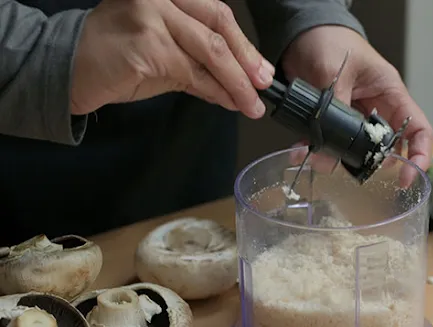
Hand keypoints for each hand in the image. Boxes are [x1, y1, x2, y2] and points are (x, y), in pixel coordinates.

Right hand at [70, 0, 273, 118]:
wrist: (67, 68)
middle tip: (263, 86)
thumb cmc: (113, 58)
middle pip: (218, 27)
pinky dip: (215, 92)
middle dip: (247, 61)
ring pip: (210, 53)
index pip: (217, 14)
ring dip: (236, 83)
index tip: (262, 69)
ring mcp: (152, 20)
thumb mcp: (161, 51)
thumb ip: (196, 61)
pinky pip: (193, 75)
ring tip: (251, 104)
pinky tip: (227, 103)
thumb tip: (236, 83)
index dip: (244, 44)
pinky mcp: (147, 48)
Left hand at [281, 26, 432, 186]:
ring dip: (340, 158)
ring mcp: (355, 115)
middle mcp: (377, 107)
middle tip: (355, 171)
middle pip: (387, 146)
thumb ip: (332, 114)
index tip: (408, 177)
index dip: (419, 154)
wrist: (299, 33)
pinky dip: (319, 149)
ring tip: (321, 160)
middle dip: (371, 162)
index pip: (417, 127)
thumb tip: (326, 153)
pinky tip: (304, 150)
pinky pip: (332, 141)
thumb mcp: (334, 74)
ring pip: (357, 148)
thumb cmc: (328, 39)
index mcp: (390, 92)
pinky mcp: (334, 119)